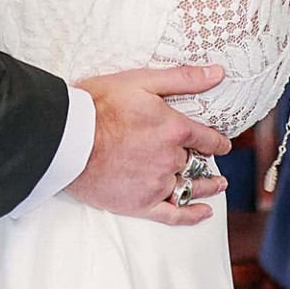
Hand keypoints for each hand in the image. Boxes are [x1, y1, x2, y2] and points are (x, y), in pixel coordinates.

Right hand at [67, 64, 232, 226]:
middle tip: (206, 160)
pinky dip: (192, 215)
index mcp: (175, 130)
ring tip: (217, 185)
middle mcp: (171, 159)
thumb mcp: (142, 81)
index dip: (217, 140)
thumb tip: (217, 73)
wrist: (68, 138)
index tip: (222, 143)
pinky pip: (174, 215)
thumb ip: (182, 79)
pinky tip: (204, 213)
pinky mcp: (141, 203)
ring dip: (206, 186)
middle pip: (194, 161)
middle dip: (201, 159)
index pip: (207, 138)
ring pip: (189, 187)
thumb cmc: (99, 105)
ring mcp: (157, 184)